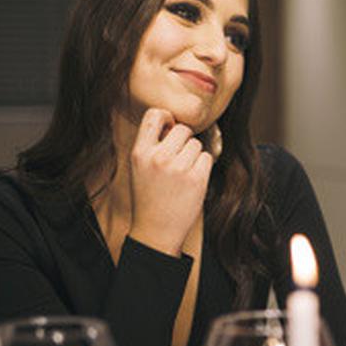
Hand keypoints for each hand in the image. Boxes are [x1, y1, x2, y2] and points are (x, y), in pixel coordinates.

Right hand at [128, 108, 212, 255]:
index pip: (154, 114)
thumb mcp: (139, 167)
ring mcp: (178, 168)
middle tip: (178, 159)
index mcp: (140, 152)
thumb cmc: (149, 197)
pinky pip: (207, 158)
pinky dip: (203, 167)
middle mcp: (158, 157)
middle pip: (183, 129)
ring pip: (197, 144)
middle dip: (184, 141)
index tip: (169, 129)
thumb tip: (175, 123)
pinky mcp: (196, 179)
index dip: (166, 118)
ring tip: (182, 174)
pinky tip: (191, 181)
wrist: (155, 230)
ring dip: (194, 156)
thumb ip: (152, 145)